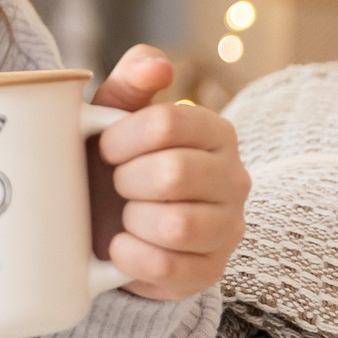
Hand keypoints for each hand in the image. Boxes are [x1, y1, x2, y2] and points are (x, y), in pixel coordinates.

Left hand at [92, 45, 249, 301]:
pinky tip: (119, 247)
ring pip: (177, 225)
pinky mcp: (210, 270)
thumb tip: (157, 67)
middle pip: (174, 173)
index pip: (169, 123)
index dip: (122, 137)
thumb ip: (132, 81)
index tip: (104, 148)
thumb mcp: (116, 116)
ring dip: (132, 220)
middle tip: (115, 184)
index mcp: (215, 131)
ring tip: (123, 215)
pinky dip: (132, 258)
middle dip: (126, 180)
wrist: (111, 226)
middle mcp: (234, 178)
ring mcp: (227, 228)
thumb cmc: (115, 162)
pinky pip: (171, 269)